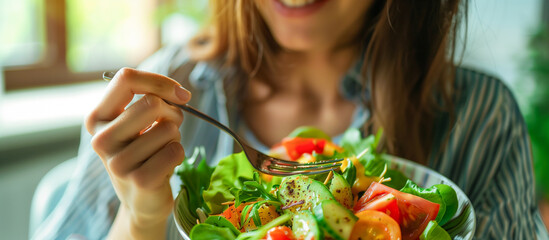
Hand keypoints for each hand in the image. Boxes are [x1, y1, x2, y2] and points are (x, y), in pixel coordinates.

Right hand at [85, 68, 190, 238]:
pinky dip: (179, 155)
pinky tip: (165, 166)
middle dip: (172, 113)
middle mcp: (100, 139)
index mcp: (97, 118)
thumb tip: (181, 94)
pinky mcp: (140, 180)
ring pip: (168, 129)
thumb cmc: (145, 152)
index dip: (159, 82)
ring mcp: (118, 162)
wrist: (141, 200)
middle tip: (170, 128)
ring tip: (161, 151)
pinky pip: (176, 150)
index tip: (181, 95)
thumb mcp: (139, 122)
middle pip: (151, 103)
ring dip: (175, 138)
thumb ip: (152, 99)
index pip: (125, 78)